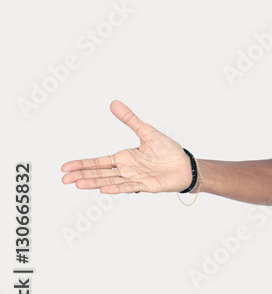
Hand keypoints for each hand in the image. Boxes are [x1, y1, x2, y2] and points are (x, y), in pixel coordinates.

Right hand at [61, 100, 192, 194]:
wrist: (185, 164)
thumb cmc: (168, 150)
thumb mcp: (147, 132)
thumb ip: (130, 119)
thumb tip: (114, 103)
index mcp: (124, 158)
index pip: (98, 162)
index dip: (82, 164)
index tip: (65, 168)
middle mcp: (126, 170)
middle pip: (100, 174)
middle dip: (82, 176)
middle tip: (64, 179)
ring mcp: (134, 178)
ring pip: (110, 182)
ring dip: (94, 183)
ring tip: (78, 184)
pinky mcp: (146, 186)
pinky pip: (129, 186)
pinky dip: (117, 188)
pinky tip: (104, 189)